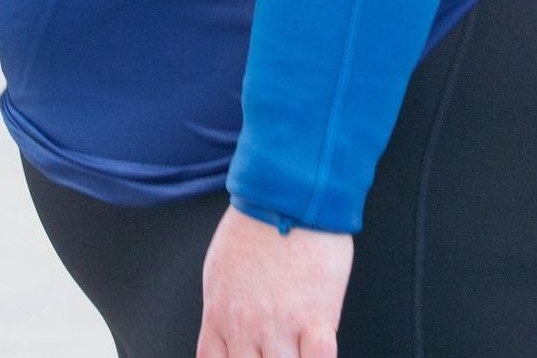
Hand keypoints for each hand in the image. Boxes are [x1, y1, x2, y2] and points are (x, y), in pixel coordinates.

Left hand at [198, 207, 352, 357]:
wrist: (286, 194)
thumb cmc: (255, 222)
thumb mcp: (220, 267)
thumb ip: (224, 307)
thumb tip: (229, 332)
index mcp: (219, 314)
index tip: (246, 357)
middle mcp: (246, 328)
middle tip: (273, 348)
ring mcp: (280, 326)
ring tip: (296, 348)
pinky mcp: (316, 319)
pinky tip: (317, 348)